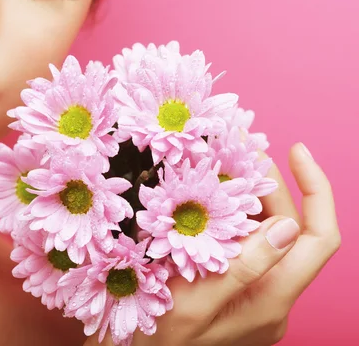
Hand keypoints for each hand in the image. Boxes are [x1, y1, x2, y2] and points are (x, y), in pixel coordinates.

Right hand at [85, 142, 340, 345]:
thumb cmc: (159, 340)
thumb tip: (284, 225)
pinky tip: (208, 203)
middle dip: (268, 185)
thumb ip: (241, 267)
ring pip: (265, 235)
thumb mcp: (194, 305)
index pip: (318, 238)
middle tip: (235, 152)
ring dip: (247, 199)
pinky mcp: (238, 290)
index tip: (293, 151)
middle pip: (289, 229)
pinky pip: (245, 246)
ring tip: (220, 168)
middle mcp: (272, 296)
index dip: (315, 189)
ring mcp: (256, 294)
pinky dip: (232, 218)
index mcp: (271, 300)